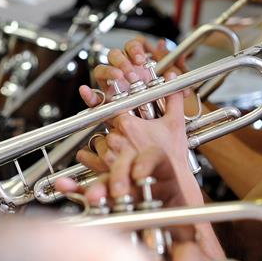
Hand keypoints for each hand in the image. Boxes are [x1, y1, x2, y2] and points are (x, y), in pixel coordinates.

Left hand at [58, 89, 201, 207]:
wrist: (172, 183)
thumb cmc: (173, 155)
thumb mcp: (175, 123)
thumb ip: (173, 97)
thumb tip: (172, 77)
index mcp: (128, 124)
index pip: (112, 108)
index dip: (116, 111)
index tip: (120, 115)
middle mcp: (115, 138)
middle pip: (106, 127)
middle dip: (115, 132)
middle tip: (127, 138)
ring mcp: (108, 155)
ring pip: (96, 142)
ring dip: (105, 145)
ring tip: (119, 151)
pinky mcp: (103, 170)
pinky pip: (86, 157)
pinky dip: (89, 156)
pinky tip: (99, 157)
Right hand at [79, 35, 185, 108]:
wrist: (158, 129)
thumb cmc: (163, 104)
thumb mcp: (172, 84)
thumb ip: (172, 66)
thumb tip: (162, 45)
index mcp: (139, 65)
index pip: (132, 46)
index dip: (135, 48)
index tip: (141, 59)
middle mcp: (123, 72)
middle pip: (115, 54)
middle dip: (122, 60)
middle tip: (131, 72)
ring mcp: (112, 85)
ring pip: (102, 69)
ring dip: (109, 71)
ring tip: (118, 77)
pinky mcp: (105, 102)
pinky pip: (93, 97)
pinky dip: (88, 94)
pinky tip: (87, 91)